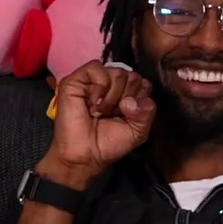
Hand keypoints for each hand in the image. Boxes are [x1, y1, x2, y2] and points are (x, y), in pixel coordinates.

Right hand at [42, 60, 155, 187]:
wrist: (85, 155)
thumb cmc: (108, 143)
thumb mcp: (138, 131)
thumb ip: (147, 112)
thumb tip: (132, 100)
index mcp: (127, 92)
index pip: (144, 82)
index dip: (139, 99)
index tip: (128, 115)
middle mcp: (112, 83)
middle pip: (132, 76)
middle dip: (126, 99)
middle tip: (111, 114)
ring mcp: (93, 80)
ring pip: (117, 72)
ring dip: (112, 97)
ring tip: (100, 112)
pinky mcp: (75, 80)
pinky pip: (96, 68)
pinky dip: (100, 87)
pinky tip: (93, 104)